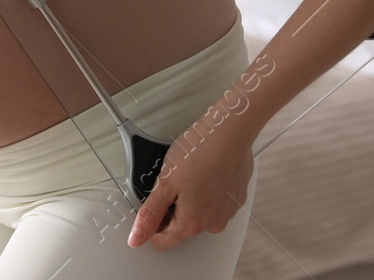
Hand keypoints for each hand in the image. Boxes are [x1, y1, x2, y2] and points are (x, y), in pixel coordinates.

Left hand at [127, 119, 252, 250]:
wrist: (230, 132)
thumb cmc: (199, 152)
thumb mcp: (165, 182)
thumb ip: (150, 214)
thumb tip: (136, 238)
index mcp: (193, 223)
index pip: (162, 241)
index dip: (151, 223)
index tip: (150, 204)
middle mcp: (213, 224)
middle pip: (180, 227)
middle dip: (171, 207)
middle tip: (171, 181)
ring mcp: (227, 212)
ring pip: (198, 214)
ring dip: (189, 199)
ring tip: (188, 173)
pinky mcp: (237, 199)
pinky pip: (214, 203)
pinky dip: (206, 191)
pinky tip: (203, 172)